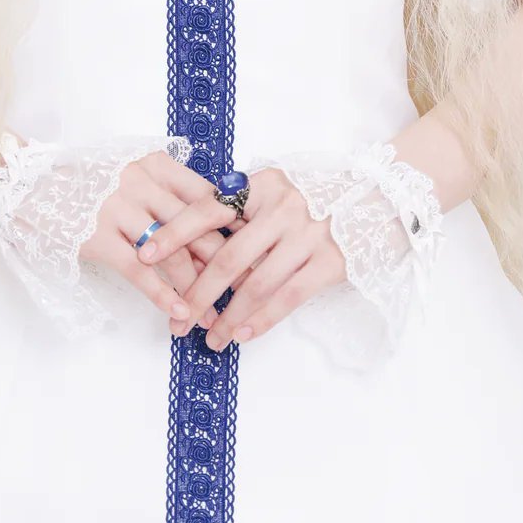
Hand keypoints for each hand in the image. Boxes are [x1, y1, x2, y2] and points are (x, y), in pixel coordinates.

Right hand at [79, 148, 243, 328]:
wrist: (36, 186)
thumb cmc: (96, 185)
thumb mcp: (138, 176)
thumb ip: (173, 194)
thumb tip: (222, 230)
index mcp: (157, 166)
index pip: (207, 198)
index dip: (234, 228)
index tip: (256, 253)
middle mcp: (141, 182)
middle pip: (195, 228)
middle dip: (224, 264)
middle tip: (245, 291)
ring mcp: (118, 209)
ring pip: (171, 253)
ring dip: (195, 288)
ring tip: (211, 315)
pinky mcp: (97, 238)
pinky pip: (138, 272)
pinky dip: (162, 295)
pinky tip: (178, 314)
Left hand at [137, 164, 347, 349]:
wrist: (377, 198)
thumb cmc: (314, 198)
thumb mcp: (275, 190)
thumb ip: (242, 209)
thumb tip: (194, 243)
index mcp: (262, 184)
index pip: (208, 209)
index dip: (174, 233)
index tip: (145, 255)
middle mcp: (283, 207)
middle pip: (228, 257)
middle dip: (197, 293)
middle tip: (176, 320)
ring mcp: (309, 234)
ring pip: (255, 284)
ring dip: (227, 317)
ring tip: (210, 339)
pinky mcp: (330, 262)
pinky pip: (288, 298)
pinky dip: (261, 321)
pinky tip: (242, 335)